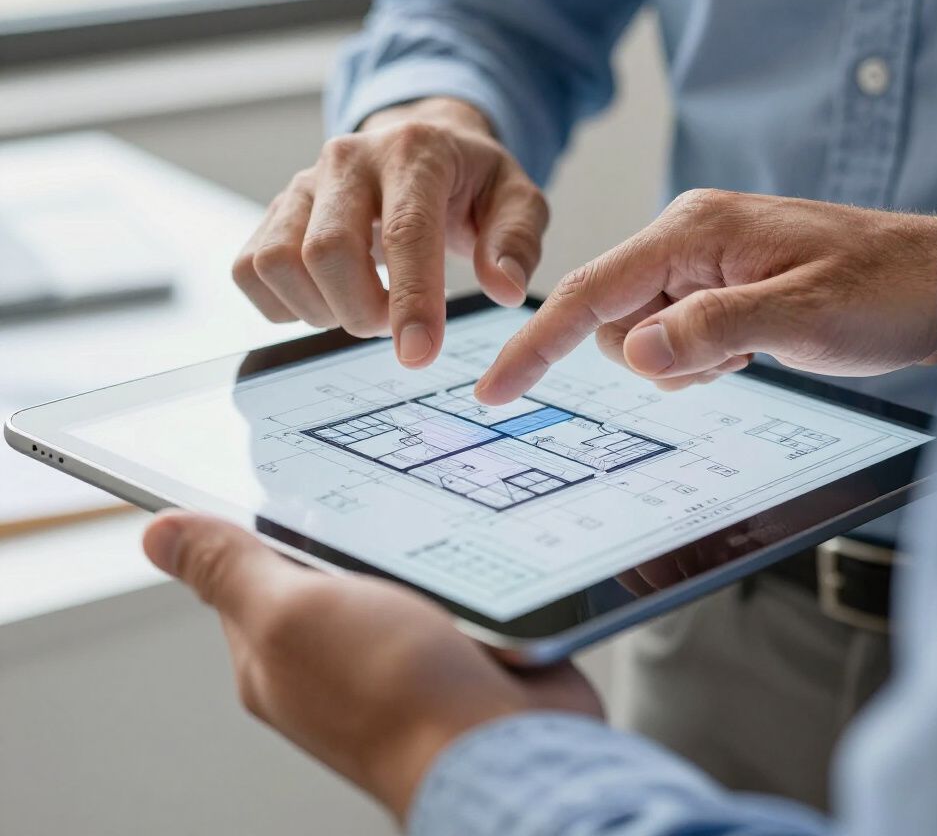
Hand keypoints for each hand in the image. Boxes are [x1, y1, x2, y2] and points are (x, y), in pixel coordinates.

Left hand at [142, 512, 600, 821]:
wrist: (503, 746)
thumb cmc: (394, 693)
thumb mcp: (293, 614)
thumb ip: (232, 571)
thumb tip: (158, 534)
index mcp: (272, 651)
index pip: (247, 564)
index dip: (263, 513)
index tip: (290, 464)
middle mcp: (328, 655)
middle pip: (322, 560)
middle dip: (344, 521)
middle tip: (371, 481)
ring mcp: (392, 651)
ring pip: (386, 565)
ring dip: (404, 538)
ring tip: (424, 505)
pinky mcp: (449, 645)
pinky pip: (441, 581)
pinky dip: (450, 558)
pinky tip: (464, 539)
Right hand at [232, 98, 548, 366]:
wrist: (420, 145)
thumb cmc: (470, 183)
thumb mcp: (517, 200)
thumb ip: (517, 242)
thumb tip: (505, 290)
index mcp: (414, 152)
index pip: (405, 231)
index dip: (411, 300)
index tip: (419, 356)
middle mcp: (348, 159)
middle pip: (327, 251)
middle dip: (364, 312)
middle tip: (398, 325)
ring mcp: (302, 183)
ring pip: (277, 262)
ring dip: (323, 310)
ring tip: (365, 306)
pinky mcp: (273, 211)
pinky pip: (250, 271)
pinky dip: (286, 305)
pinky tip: (329, 299)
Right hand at [476, 189, 936, 403]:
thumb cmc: (883, 287)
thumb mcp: (796, 315)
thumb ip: (707, 331)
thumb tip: (634, 354)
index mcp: (691, 231)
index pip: (590, 290)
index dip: (538, 343)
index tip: (497, 388)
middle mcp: (687, 241)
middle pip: (613, 322)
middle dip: (656, 357)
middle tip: (728, 356)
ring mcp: (703, 266)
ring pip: (644, 338)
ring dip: (686, 361)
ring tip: (752, 347)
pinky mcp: (718, 289)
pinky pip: (676, 340)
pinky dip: (703, 359)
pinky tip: (753, 347)